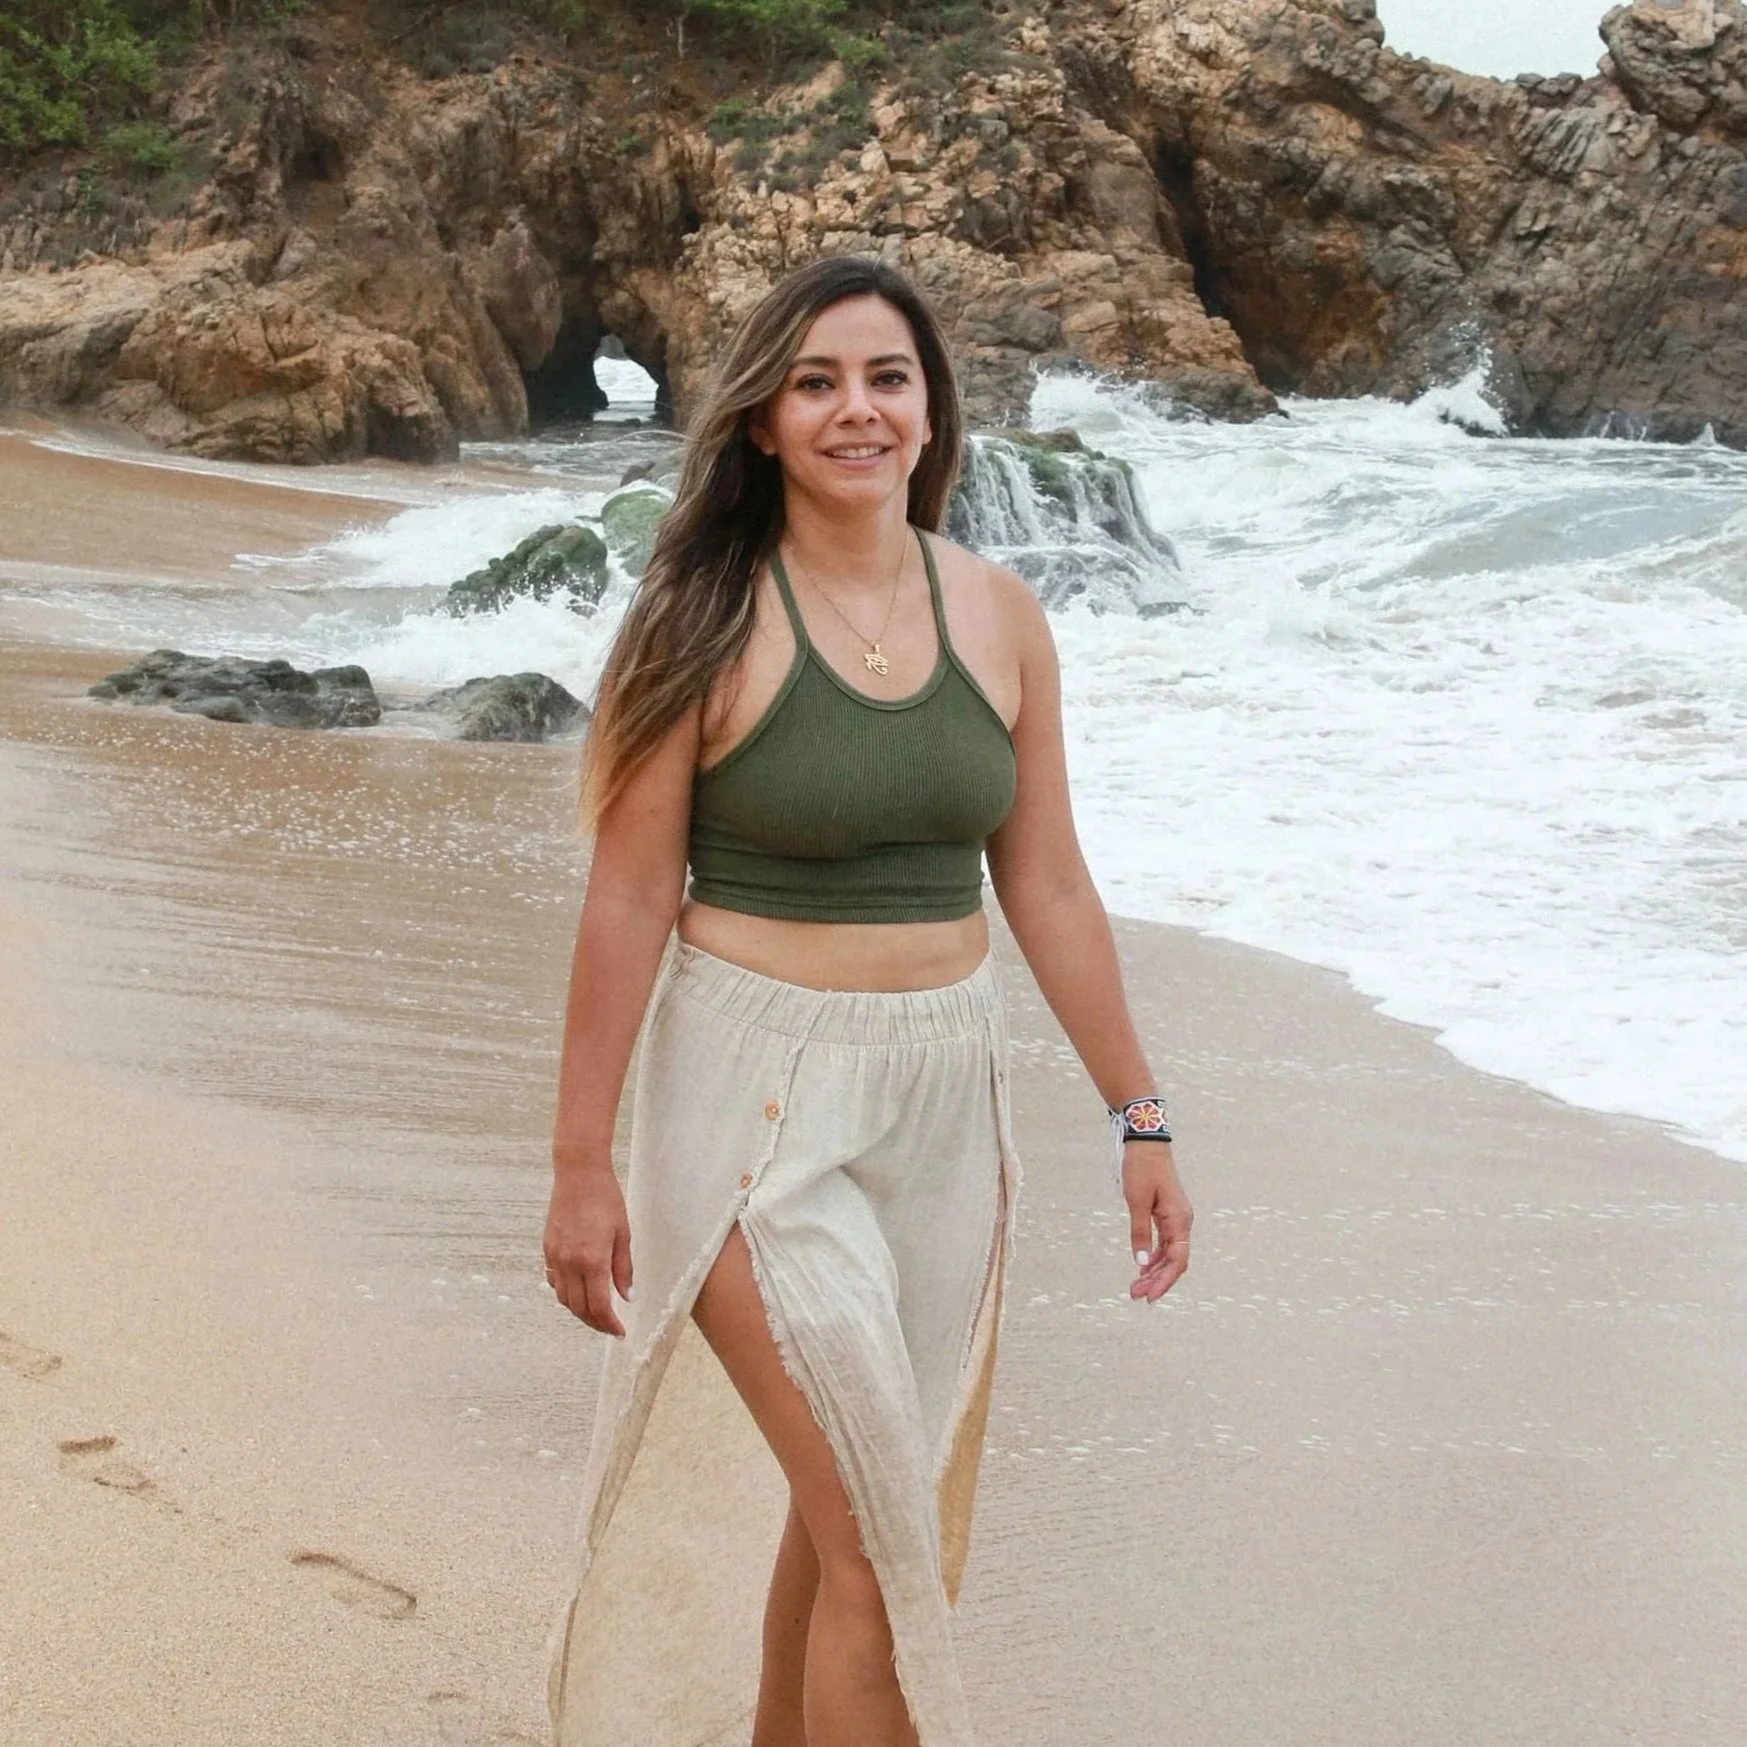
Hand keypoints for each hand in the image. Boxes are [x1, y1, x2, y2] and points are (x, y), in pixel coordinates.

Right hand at [544, 1165, 633, 1336]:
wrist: (578, 1174)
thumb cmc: (606, 1200)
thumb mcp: (623, 1234)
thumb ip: (623, 1268)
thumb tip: (627, 1297)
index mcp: (592, 1260)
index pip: (599, 1306)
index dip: (609, 1324)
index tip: (620, 1332)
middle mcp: (570, 1263)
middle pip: (579, 1308)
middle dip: (595, 1323)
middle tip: (610, 1327)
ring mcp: (555, 1257)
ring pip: (564, 1298)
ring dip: (580, 1311)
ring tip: (597, 1312)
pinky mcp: (548, 1249)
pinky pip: (555, 1281)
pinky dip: (566, 1293)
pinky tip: (579, 1291)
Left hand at [1124, 1143, 1190, 1302]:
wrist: (1146, 1144)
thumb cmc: (1142, 1169)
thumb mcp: (1136, 1202)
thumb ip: (1139, 1232)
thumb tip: (1140, 1262)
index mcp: (1179, 1220)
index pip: (1177, 1261)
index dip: (1164, 1281)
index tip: (1149, 1296)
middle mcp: (1182, 1222)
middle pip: (1174, 1261)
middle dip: (1157, 1280)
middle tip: (1135, 1295)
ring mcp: (1176, 1218)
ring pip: (1169, 1253)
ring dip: (1154, 1270)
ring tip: (1136, 1285)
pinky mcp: (1167, 1214)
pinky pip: (1164, 1242)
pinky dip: (1154, 1256)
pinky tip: (1142, 1266)